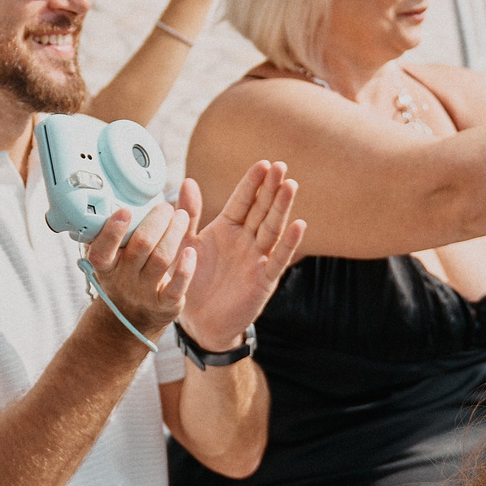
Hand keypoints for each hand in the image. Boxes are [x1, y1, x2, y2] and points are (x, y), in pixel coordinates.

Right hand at [84, 193, 197, 346]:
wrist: (131, 317)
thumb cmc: (129, 272)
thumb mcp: (124, 249)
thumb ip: (146, 218)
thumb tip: (182, 184)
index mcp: (106, 264)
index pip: (101, 250)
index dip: (111, 231)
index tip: (124, 211)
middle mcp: (123, 278)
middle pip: (139, 246)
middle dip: (155, 222)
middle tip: (165, 207)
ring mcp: (143, 292)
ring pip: (160, 260)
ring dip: (173, 234)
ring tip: (181, 217)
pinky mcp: (165, 304)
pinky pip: (176, 287)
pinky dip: (185, 269)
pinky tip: (191, 252)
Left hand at [177, 161, 303, 349]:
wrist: (198, 321)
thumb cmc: (193, 280)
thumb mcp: (186, 244)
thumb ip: (189, 215)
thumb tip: (187, 181)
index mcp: (227, 228)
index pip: (242, 201)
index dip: (252, 183)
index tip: (263, 164)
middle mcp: (246, 240)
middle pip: (261, 210)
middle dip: (270, 189)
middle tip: (280, 166)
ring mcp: (257, 258)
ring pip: (272, 229)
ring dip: (282, 208)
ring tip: (291, 185)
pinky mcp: (264, 279)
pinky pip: (278, 259)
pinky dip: (289, 243)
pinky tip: (299, 224)